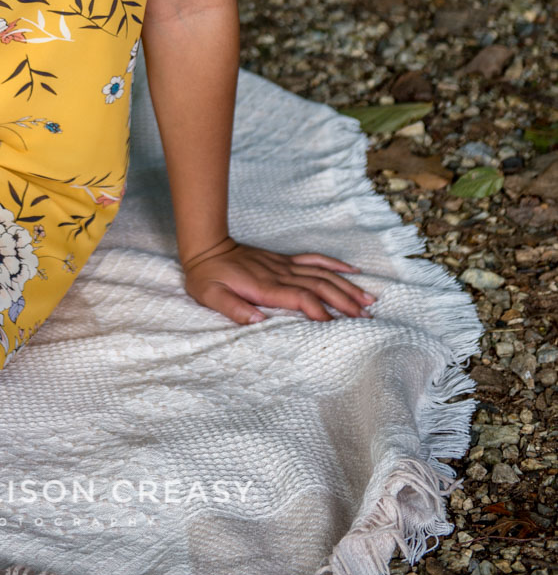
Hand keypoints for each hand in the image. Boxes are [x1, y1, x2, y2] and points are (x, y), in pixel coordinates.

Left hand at [182, 236, 377, 325]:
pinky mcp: (284, 261)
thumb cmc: (207, 277)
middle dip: (345, 302)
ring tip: (369, 300)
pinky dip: (334, 265)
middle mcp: (280, 274)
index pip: (300, 298)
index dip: (320, 311)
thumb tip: (257, 321)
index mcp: (265, 287)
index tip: (337, 326)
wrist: (206, 247)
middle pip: (320, 286)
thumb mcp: (210, 296)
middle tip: (367, 318)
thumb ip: (232, 309)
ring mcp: (284, 265)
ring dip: (346, 286)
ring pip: (322, 274)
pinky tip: (352, 271)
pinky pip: (314, 260)